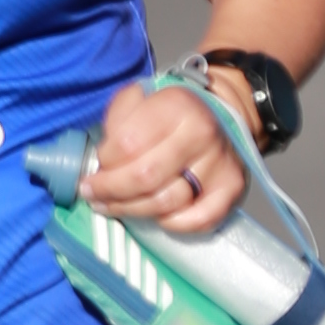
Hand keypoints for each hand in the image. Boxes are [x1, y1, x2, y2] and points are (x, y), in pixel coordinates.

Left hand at [78, 78, 246, 240]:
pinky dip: (172, 223)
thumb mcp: (137, 100)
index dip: (105, 162)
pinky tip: (156, 215)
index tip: (96, 166)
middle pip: (144, 177)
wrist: (216, 116)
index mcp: (176, 105)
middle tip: (92, 194)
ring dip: (133, 210)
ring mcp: (220, 162)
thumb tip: (98, 161)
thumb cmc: (167, 113)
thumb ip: (115, 122)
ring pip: (166, 202)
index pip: (128, 144)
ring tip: (114, 206)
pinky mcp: (233, 188)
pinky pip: (197, 220)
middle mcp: (202, 133)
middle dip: (111, 191)